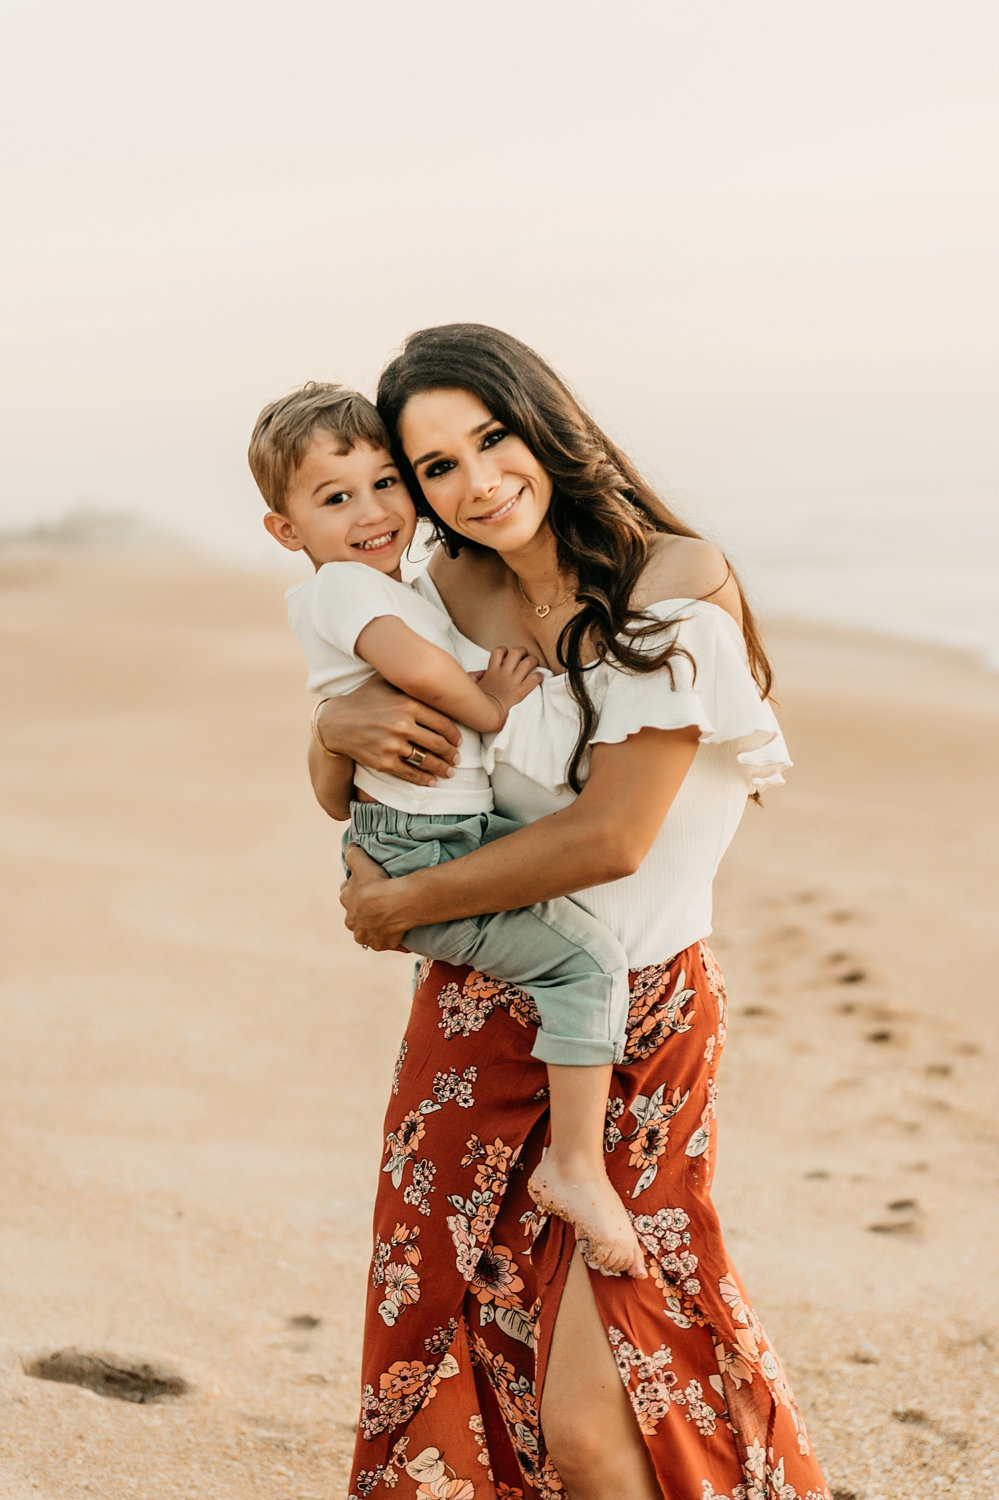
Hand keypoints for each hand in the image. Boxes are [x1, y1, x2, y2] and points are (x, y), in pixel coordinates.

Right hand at [316, 677, 459, 786]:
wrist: (336, 722)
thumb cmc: (365, 699)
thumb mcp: (387, 682)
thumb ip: (413, 678)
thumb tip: (447, 671)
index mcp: (408, 703)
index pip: (442, 722)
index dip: (454, 735)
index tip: (459, 741)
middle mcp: (402, 724)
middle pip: (438, 743)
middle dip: (452, 753)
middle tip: (457, 758)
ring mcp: (393, 745)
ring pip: (427, 760)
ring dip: (442, 768)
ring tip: (449, 771)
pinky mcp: (383, 762)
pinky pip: (410, 774)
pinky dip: (424, 780)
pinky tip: (432, 782)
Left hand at [340, 844, 411, 950]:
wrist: (397, 904)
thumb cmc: (377, 883)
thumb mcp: (361, 862)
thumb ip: (352, 853)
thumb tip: (349, 846)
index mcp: (346, 901)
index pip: (346, 894)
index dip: (355, 888)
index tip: (367, 884)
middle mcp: (352, 922)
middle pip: (355, 915)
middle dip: (363, 911)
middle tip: (378, 902)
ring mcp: (366, 936)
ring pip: (367, 932)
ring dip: (373, 927)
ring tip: (387, 920)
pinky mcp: (381, 945)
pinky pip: (385, 942)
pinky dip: (390, 939)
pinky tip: (397, 933)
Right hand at [476, 647, 542, 718]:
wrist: (487, 715)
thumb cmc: (478, 702)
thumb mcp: (472, 686)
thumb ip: (474, 676)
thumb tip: (481, 672)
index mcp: (492, 670)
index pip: (499, 651)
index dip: (505, 651)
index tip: (508, 655)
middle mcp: (504, 673)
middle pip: (516, 652)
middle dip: (522, 651)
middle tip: (525, 655)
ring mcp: (513, 682)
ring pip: (528, 662)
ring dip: (533, 660)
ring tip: (534, 662)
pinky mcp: (521, 691)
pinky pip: (534, 679)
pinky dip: (538, 676)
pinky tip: (539, 677)